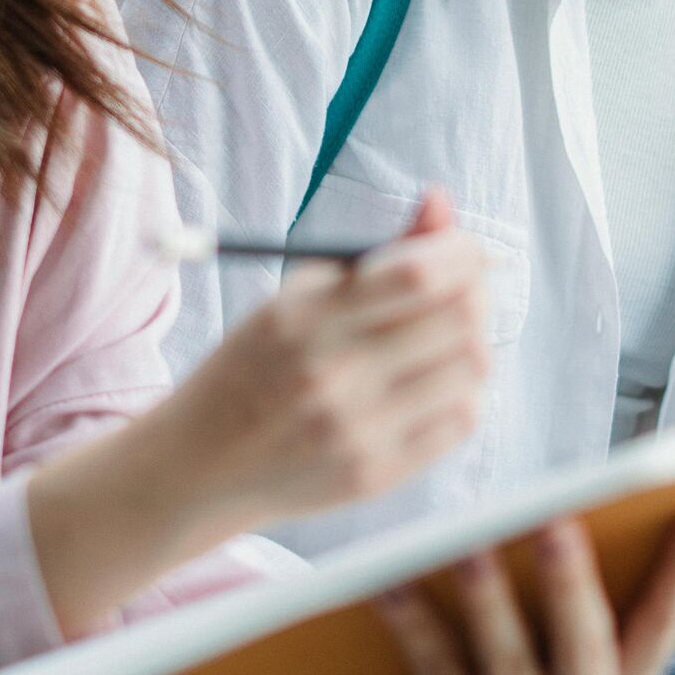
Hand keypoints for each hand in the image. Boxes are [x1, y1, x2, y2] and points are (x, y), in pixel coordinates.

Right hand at [163, 188, 489, 534]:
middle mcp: (330, 375)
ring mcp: (355, 430)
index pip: (418, 274)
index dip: (460, 251)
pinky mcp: (374, 474)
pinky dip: (461, 391)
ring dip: (471, 342)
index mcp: (304, 317)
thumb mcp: (296, 296)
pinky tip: (433, 382)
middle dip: (473, 291)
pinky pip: (460, 421)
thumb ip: (378, 253)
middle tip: (462, 289)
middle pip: (457, 319)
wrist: (201, 462)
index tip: (466, 247)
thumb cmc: (257, 364)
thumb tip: (440, 200)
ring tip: (443, 338)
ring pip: (471, 369)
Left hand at [303, 510, 674, 674]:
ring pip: (506, 670)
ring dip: (490, 606)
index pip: (664, 628)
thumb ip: (587, 591)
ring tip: (470, 548)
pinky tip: (391, 583)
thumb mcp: (565, 648)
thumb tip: (599, 499)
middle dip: (573, 587)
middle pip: (584, 656)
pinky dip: (415, 628)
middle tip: (558, 522)